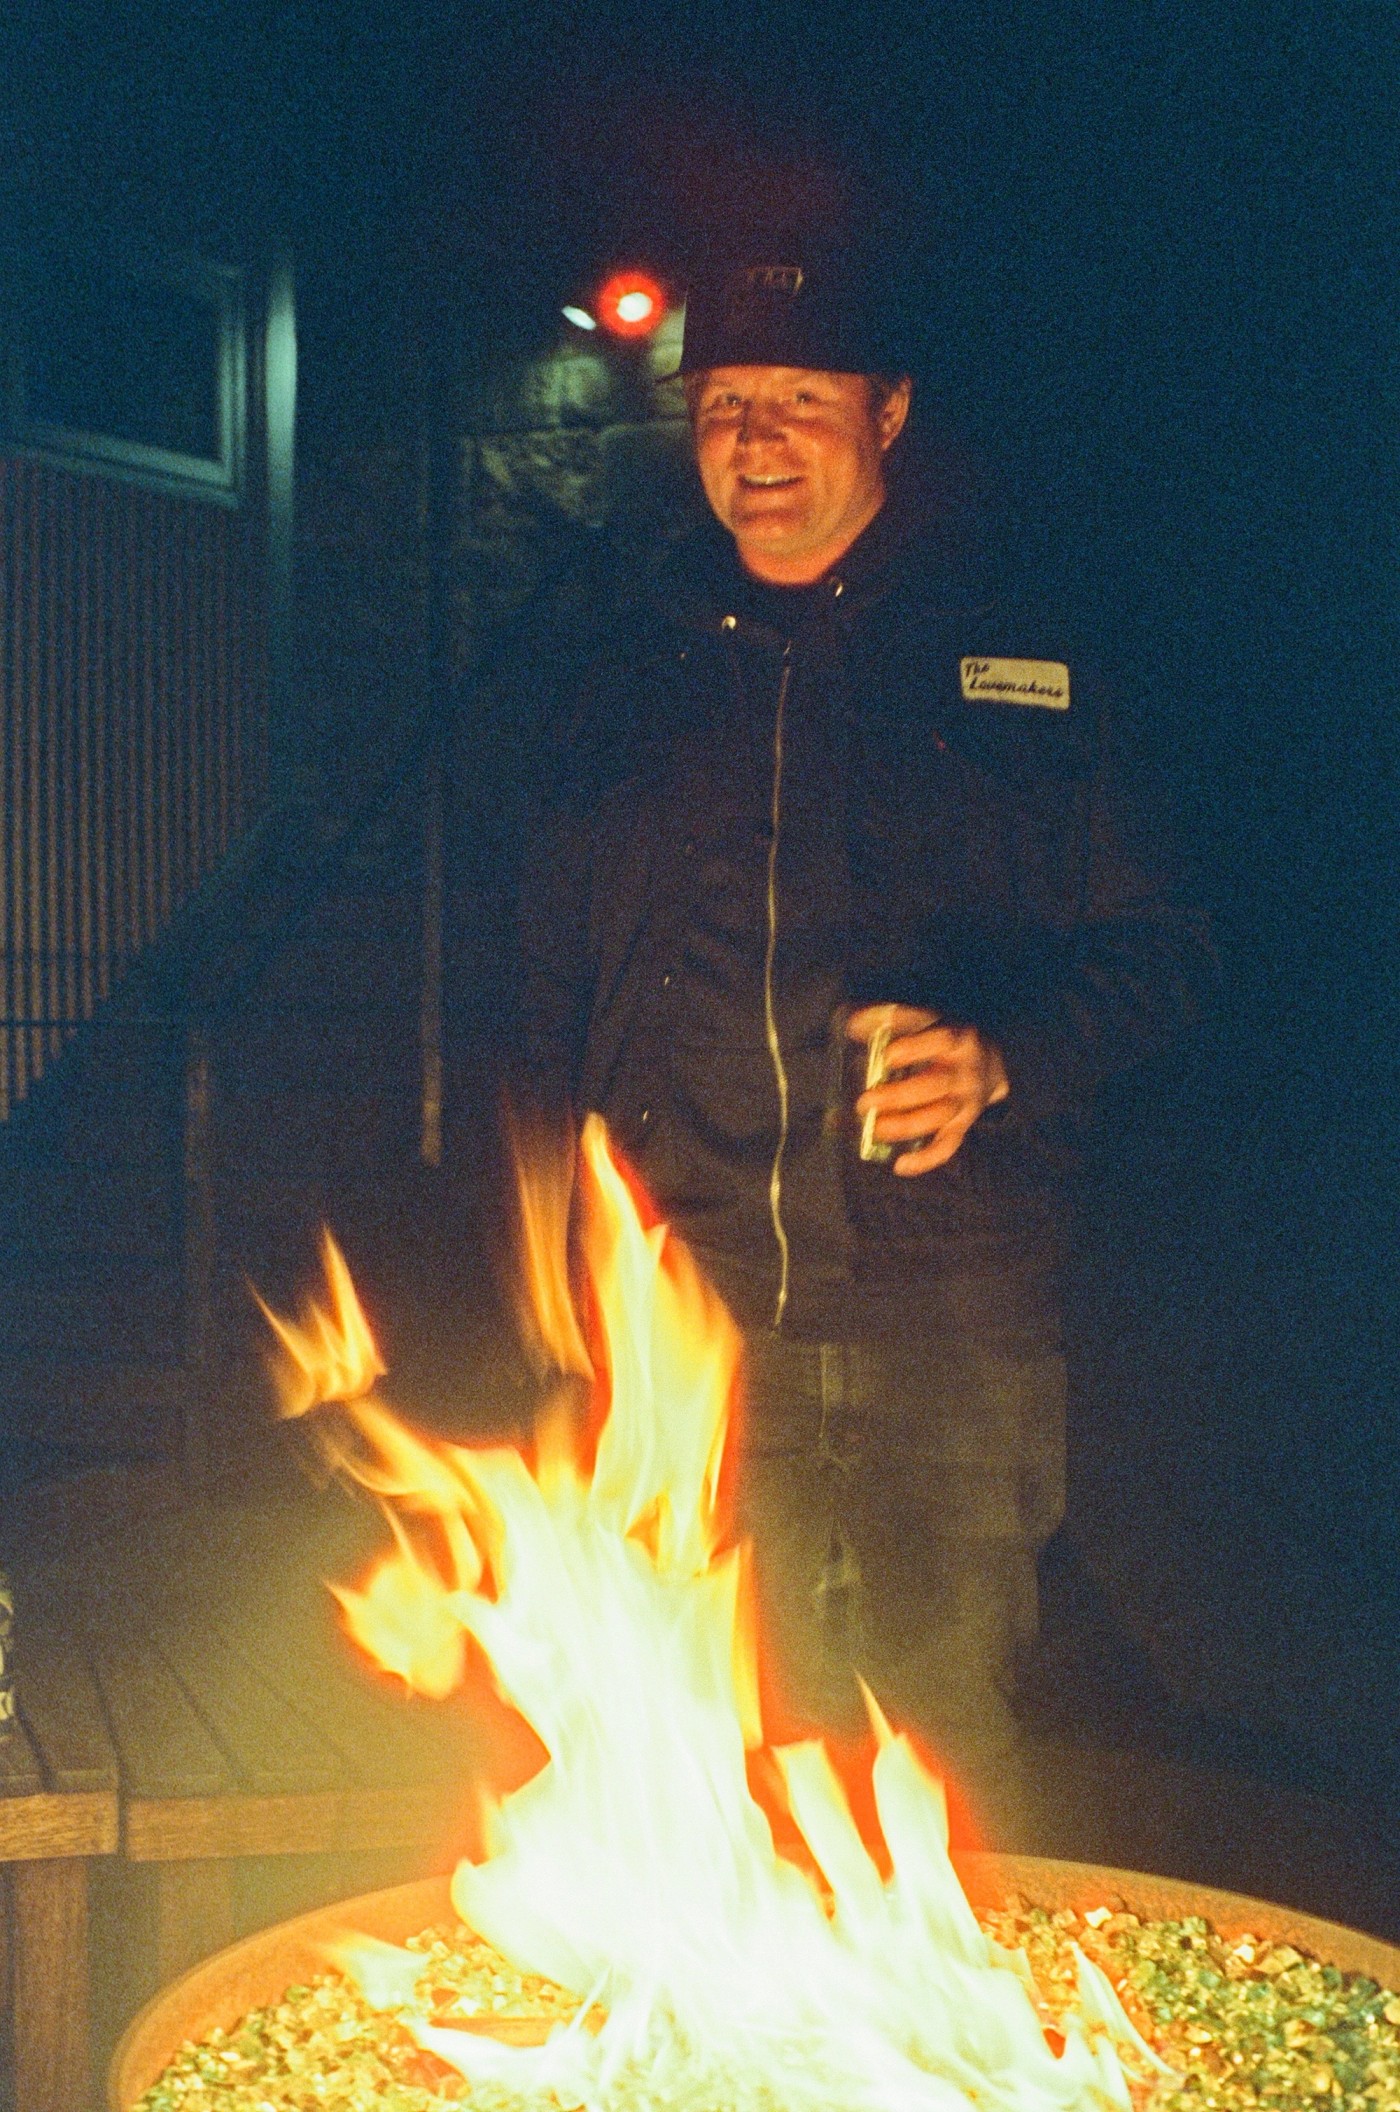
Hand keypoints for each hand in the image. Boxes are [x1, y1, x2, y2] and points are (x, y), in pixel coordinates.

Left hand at [847, 1004, 1009, 1175]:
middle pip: (935, 1086)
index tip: (886, 1056)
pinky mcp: (963, 1125)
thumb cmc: (946, 1039)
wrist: (994, 1064)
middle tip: (863, 1103)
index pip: (941, 1041)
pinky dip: (926, 1159)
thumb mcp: (927, 1020)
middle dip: (898, 1097)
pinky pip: (948, 1147)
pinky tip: (900, 1165)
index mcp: (957, 1039)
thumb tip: (852, 1025)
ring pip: (939, 1118)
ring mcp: (965, 1102)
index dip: (915, 1049)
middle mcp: (964, 1072)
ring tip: (873, 1129)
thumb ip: (891, 1018)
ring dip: (904, 1126)